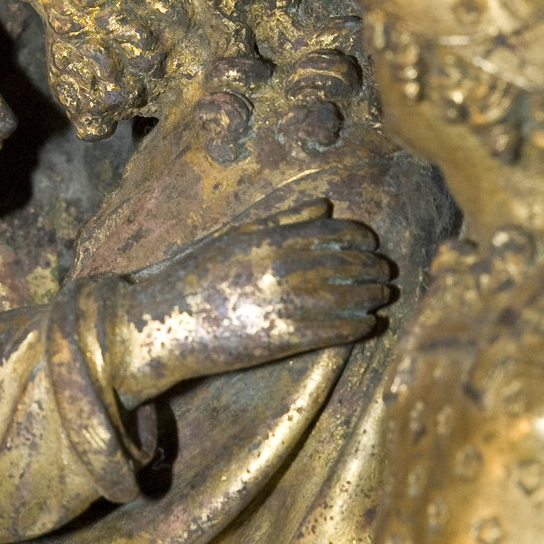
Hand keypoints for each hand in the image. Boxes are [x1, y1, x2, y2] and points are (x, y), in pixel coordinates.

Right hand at [104, 214, 392, 402]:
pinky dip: (356, 326)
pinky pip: (332, 331)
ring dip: (370, 297)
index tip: (371, 244)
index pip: (331, 232)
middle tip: (385, 273)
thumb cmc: (192, 275)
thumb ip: (282, 220)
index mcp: (268, 238)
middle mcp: (279, 267)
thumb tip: (325, 205)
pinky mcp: (279, 338)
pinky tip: (368, 325)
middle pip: (344, 264)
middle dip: (371, 268)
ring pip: (344, 297)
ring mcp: (280, 302)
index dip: (359, 238)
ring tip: (382, 297)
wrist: (158, 321)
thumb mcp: (234, 237)